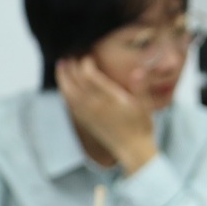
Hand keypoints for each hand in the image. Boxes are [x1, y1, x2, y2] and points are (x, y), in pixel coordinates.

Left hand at [56, 56, 157, 173]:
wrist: (133, 151)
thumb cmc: (141, 127)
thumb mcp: (145, 106)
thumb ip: (140, 87)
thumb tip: (138, 71)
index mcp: (110, 99)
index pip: (89, 75)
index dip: (86, 61)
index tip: (90, 55)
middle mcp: (96, 105)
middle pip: (75, 80)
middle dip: (71, 65)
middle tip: (72, 54)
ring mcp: (88, 114)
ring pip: (68, 91)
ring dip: (62, 76)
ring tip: (61, 65)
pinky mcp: (85, 121)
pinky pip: (69, 103)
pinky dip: (64, 91)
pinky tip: (64, 86)